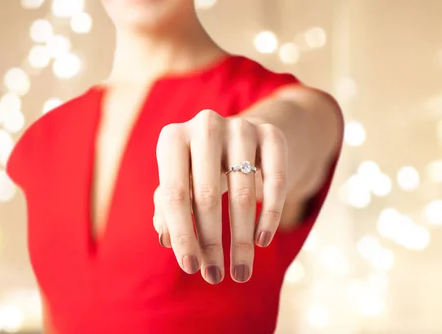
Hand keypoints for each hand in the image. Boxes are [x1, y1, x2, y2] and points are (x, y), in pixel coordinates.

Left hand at [152, 109, 287, 283]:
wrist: (243, 135)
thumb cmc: (201, 167)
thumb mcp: (181, 181)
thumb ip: (168, 207)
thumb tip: (166, 239)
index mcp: (173, 138)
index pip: (174, 194)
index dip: (182, 234)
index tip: (191, 268)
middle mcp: (205, 126)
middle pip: (207, 196)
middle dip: (211, 242)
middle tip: (215, 276)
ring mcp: (241, 127)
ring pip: (242, 193)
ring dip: (241, 239)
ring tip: (241, 271)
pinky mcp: (271, 134)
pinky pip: (274, 181)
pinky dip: (269, 215)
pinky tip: (263, 240)